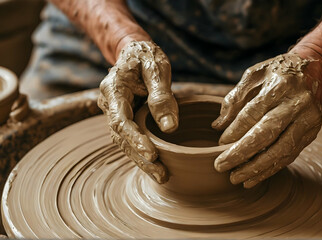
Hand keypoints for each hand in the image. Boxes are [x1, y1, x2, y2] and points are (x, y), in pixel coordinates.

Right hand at [98, 41, 177, 182]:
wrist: (135, 51)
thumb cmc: (146, 56)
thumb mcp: (157, 68)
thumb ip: (162, 95)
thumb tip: (169, 128)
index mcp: (113, 89)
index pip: (120, 120)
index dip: (135, 139)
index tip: (152, 155)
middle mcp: (109, 104)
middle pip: (121, 137)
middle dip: (140, 158)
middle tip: (162, 173)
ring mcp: (115, 113)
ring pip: (124, 142)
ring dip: (141, 160)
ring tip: (162, 175)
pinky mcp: (124, 118)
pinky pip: (129, 138)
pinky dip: (141, 152)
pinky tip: (156, 165)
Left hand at [212, 54, 321, 187]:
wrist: (314, 71)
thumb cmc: (277, 73)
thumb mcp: (254, 75)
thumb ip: (235, 97)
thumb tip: (218, 125)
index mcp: (279, 85)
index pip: (253, 113)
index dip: (235, 130)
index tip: (220, 143)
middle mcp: (296, 103)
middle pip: (266, 134)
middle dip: (242, 153)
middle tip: (221, 166)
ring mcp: (308, 119)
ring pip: (281, 149)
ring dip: (257, 168)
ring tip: (236, 178)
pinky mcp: (312, 133)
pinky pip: (290, 155)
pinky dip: (271, 169)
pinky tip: (254, 178)